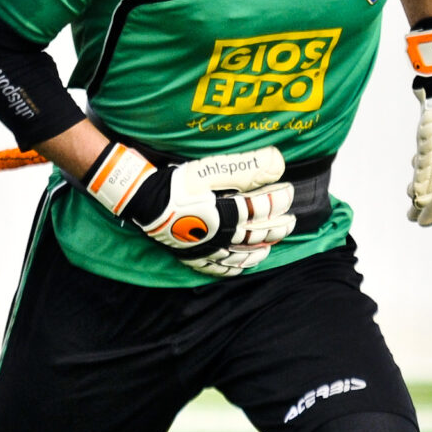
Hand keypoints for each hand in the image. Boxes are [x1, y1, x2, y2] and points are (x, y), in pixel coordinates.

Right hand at [86, 141, 295, 276]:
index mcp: (227, 213)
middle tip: (291, 222)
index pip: (262, 209)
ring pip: (240, 255)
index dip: (279, 200)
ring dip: (258, 251)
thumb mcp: (209, 168)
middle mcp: (221, 235)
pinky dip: (231, 269)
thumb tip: (279, 163)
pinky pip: (216, 268)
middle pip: (255, 234)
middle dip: (276, 228)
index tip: (289, 192)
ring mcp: (207, 248)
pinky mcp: (192, 255)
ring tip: (269, 247)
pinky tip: (240, 268)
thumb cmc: (175, 182)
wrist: (141, 200)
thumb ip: (245, 167)